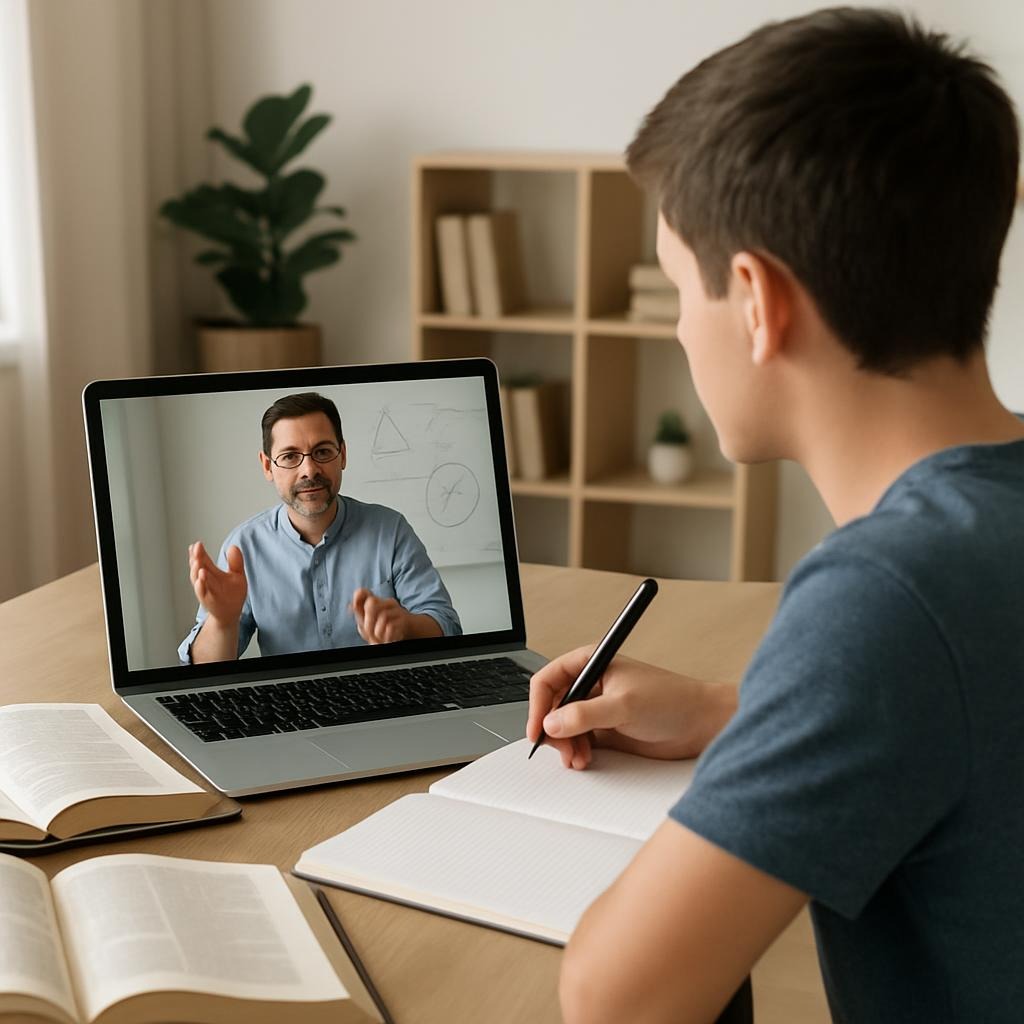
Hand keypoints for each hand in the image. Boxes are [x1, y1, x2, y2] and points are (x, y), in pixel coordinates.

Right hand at [189, 542, 246, 626]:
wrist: (230, 613)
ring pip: (198, 580)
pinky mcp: (209, 600)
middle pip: (198, 567)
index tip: (197, 544)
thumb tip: (233, 546)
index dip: (199, 552)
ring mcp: (206, 591)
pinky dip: (201, 587)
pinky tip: (200, 580)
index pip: (202, 560)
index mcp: (211, 572)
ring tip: (198, 562)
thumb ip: (235, 562)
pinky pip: (202, 593)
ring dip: (196, 571)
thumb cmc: (232, 594)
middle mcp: (205, 581)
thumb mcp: (237, 575)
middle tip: (196, 547)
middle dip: (196, 557)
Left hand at [350, 587, 410, 643]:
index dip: (358, 597)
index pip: (364, 592)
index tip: (354, 608)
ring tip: (379, 637)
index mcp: (377, 602)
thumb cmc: (386, 626)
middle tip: (369, 632)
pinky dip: (386, 635)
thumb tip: (350, 606)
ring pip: (383, 616)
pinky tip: (387, 638)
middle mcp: (387, 603)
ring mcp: (397, 610)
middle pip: (372, 603)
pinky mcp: (404, 620)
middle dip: (368, 621)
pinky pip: (391, 626)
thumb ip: (360, 612)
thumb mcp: (371, 620)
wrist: (409, 630)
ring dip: (377, 631)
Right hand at [527, 647, 736, 769]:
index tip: (537, 728)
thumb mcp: (624, 705)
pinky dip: (576, 752)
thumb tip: (552, 723)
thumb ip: (585, 714)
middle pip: (552, 706)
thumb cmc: (672, 700)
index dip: (537, 704)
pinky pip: (578, 741)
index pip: (549, 679)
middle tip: (563, 750)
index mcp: (592, 662)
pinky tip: (585, 760)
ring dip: (565, 745)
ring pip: (563, 726)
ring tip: (579, 759)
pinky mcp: (606, 729)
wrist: (701, 723)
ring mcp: (597, 707)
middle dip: (553, 730)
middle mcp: (591, 684)